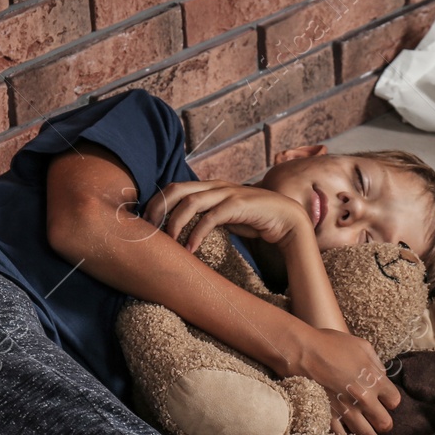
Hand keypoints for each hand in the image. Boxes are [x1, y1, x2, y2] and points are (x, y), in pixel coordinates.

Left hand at [145, 180, 311, 253]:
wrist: (287, 220)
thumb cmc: (255, 220)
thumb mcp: (225, 216)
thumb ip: (206, 216)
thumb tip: (183, 230)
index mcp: (210, 186)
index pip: (175, 187)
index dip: (158, 202)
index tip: (147, 223)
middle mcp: (216, 186)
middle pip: (177, 189)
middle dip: (158, 208)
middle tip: (149, 229)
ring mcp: (227, 193)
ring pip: (191, 201)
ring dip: (175, 222)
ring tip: (169, 242)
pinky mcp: (238, 205)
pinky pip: (211, 218)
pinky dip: (197, 233)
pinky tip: (191, 249)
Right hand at [287, 327, 401, 434]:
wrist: (301, 351)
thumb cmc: (329, 344)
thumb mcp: (361, 345)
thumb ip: (376, 363)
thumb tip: (382, 376)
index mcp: (374, 380)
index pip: (394, 401)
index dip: (390, 401)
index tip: (384, 400)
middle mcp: (364, 399)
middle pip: (385, 423)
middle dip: (383, 422)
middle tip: (376, 419)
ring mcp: (346, 410)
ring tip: (366, 434)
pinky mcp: (329, 417)